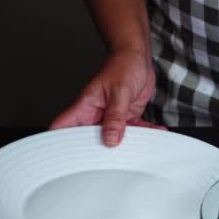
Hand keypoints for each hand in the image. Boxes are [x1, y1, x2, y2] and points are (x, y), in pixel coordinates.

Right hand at [50, 49, 165, 146]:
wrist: (138, 57)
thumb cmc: (124, 66)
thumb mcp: (119, 92)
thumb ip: (115, 117)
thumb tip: (111, 139)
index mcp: (87, 105)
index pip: (64, 125)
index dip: (61, 142)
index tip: (69, 157)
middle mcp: (97, 113)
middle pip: (92, 138)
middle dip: (101, 150)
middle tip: (114, 161)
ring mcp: (112, 116)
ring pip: (117, 137)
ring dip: (130, 143)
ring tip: (142, 147)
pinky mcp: (127, 116)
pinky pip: (135, 129)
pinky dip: (146, 132)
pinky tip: (156, 133)